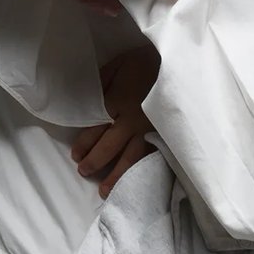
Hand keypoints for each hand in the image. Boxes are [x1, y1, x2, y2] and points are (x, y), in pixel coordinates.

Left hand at [70, 44, 160, 195]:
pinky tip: (134, 183)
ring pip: (129, 158)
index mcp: (118, 99)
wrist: (178, 63)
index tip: (75, 154)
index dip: (84, 142)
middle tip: (83, 171)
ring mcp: (149, 129)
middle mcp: (131, 118)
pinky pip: (149, 157)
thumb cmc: (146, 62)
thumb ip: (102, 80)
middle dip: (94, 161)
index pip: (96, 127)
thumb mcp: (119, 63)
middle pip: (109, 145)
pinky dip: (139, 172)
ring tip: (103, 191)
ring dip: (115, 176)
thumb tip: (86, 98)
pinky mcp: (163, 135)